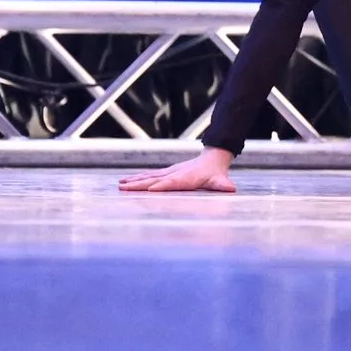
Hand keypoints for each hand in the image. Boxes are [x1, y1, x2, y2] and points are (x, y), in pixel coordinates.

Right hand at [118, 147, 237, 192]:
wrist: (211, 160)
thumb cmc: (216, 174)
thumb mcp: (221, 180)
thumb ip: (223, 185)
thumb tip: (231, 188)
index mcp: (186, 178)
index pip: (172, 182)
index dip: (162, 186)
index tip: (150, 190)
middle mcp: (174, 174)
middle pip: (154, 180)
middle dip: (139, 185)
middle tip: (124, 189)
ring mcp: (168, 172)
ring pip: (148, 177)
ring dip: (134, 181)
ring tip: (120, 185)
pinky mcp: (165, 173)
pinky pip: (148, 176)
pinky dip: (136, 179)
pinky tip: (125, 182)